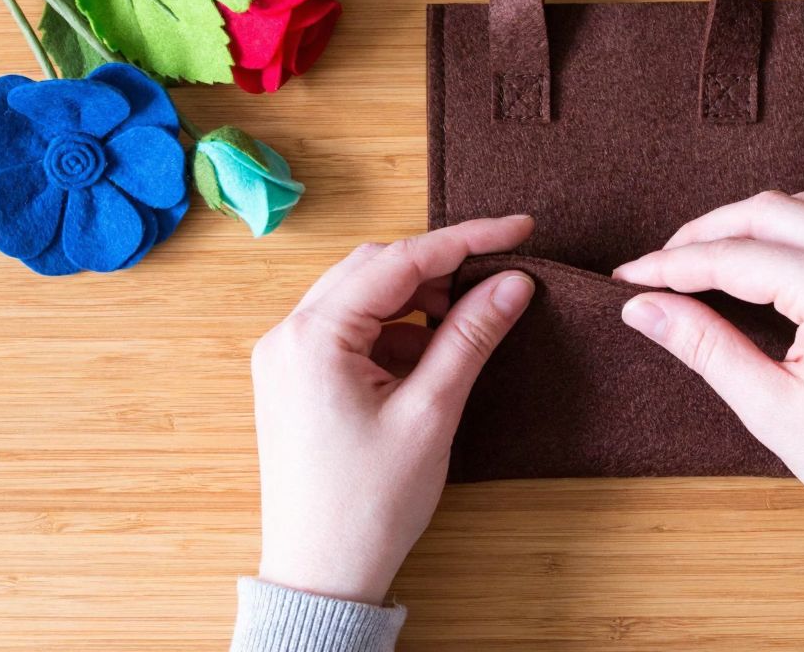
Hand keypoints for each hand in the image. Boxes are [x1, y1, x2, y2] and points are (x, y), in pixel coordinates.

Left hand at [251, 216, 536, 603]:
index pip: (399, 260)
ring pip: (362, 299)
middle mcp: (288, 335)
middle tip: (495, 284)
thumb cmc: (368, 504)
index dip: (465, 240)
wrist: (321, 573)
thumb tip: (512, 282)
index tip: (518, 229)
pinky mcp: (295, 381)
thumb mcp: (431, 412)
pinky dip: (394, 335)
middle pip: (374, 270)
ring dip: (415, 305)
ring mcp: (286, 358)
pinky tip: (427, 364)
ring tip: (462, 334)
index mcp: (313, 337)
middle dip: (437, 271)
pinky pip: (349, 333)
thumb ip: (470, 336)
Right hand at [613, 193, 803, 556]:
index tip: (629, 279)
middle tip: (660, 267)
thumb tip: (644, 308)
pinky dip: (795, 233)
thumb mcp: (770, 407)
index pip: (734, 256)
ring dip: (751, 225)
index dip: (671, 264)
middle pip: (767, 210)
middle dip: (706, 232)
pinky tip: (766, 265)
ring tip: (706, 263)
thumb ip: (704, 346)